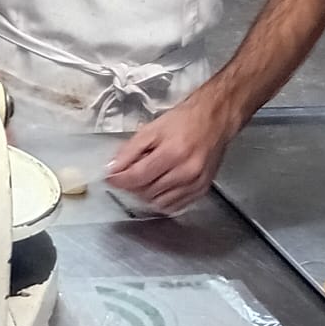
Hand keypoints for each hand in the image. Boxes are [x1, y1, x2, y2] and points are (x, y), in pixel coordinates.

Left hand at [106, 91, 238, 213]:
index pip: (138, 176)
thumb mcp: (151, 129)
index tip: (110, 178)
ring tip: (147, 177)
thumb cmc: (183, 121)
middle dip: (133, 185)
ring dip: (147, 194)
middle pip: (147, 191)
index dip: (119, 180)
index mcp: (172, 153)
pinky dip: (162, 199)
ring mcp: (196, 183)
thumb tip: (113, 168)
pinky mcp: (202, 190)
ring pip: (159, 202)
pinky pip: (175, 206)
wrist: (214, 120)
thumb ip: (130, 150)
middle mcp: (186, 172)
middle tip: (130, 173)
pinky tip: (160, 186)